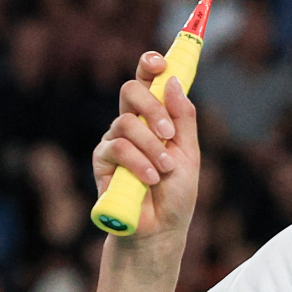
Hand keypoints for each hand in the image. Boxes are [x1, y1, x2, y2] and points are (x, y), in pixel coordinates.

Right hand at [92, 51, 199, 239]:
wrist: (160, 229)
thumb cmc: (176, 192)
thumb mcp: (190, 153)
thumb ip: (184, 118)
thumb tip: (173, 81)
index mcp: (155, 117)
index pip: (149, 81)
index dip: (150, 65)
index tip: (160, 61)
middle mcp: (132, 123)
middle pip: (130, 90)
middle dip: (152, 107)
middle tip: (168, 133)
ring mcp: (115, 140)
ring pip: (126, 122)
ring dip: (150, 147)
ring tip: (163, 171)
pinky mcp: (101, 160)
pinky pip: (116, 147)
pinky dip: (137, 162)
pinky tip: (149, 178)